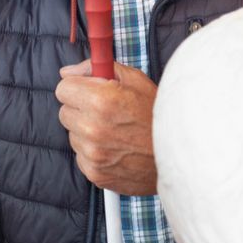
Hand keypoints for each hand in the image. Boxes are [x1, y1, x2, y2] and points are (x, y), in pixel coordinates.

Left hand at [55, 59, 157, 194]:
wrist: (180, 154)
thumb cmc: (158, 115)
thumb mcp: (135, 80)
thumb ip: (96, 69)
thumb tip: (67, 72)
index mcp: (100, 101)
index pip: (62, 88)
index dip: (77, 87)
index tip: (88, 90)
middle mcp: (93, 128)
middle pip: (64, 112)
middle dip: (81, 108)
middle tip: (105, 111)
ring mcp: (93, 154)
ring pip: (73, 135)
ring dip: (87, 131)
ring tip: (115, 131)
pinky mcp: (96, 174)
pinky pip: (81, 156)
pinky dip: (94, 152)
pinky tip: (115, 148)